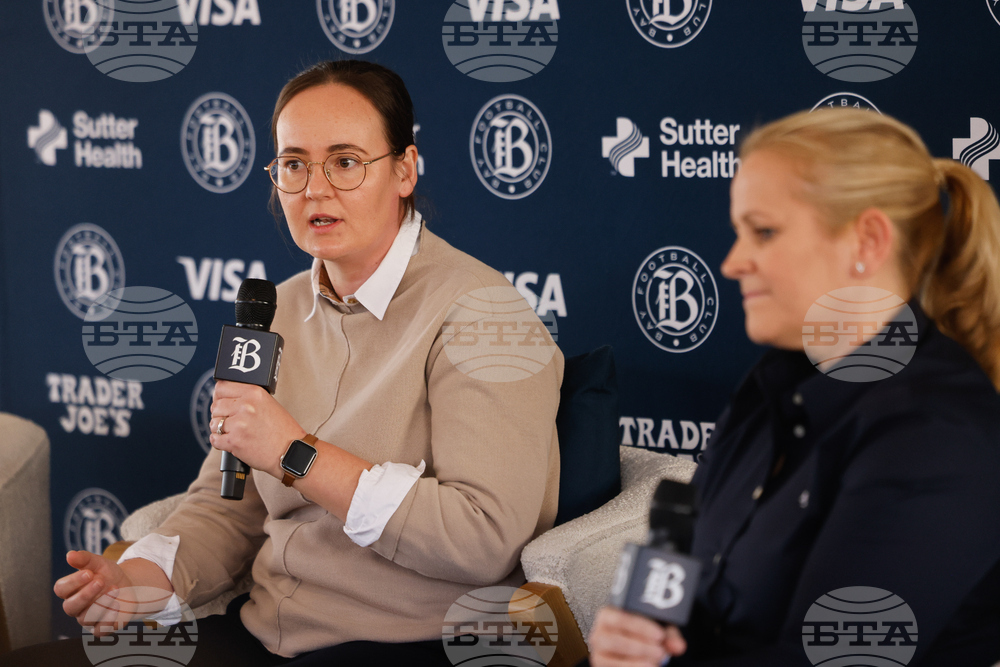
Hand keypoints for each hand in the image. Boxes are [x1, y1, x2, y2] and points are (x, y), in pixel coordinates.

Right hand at [55, 551, 174, 636]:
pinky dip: (108, 618)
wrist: (130, 586)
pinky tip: (117, 605)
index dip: (73, 582)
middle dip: (85, 594)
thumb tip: (70, 555)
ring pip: (85, 618)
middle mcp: (76, 606)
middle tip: (101, 581)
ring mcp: (87, 619)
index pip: (61, 589)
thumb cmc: (109, 575)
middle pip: (70, 606)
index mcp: (71, 590)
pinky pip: (99, 630)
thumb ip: (85, 559)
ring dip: (101, 603)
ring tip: (115, 588)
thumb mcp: (99, 563)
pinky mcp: (101, 628)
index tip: (89, 573)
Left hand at [209, 380, 305, 479]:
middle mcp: (246, 406)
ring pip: (214, 423)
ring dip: (219, 429)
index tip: (221, 402)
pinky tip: (230, 441)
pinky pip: (214, 439)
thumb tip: (225, 397)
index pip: (221, 387)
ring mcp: (239, 424)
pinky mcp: (234, 441)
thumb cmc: (283, 430)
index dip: (219, 396)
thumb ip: (248, 398)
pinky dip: (219, 441)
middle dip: (220, 414)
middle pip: (215, 405)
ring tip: (234, 432)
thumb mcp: (269, 404)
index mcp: (254, 393)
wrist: (291, 452)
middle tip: (230, 421)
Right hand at [589, 606, 686, 666]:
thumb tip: (678, 646)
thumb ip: (668, 636)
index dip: (640, 626)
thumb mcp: (655, 630)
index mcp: (608, 615)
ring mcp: (598, 653)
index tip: (659, 635)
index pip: (620, 617)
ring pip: (611, 660)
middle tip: (660, 651)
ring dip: (635, 662)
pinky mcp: (601, 666)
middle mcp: (598, 634)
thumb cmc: (640, 632)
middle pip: (615, 640)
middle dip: (640, 647)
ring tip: (655, 662)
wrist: (629, 647)